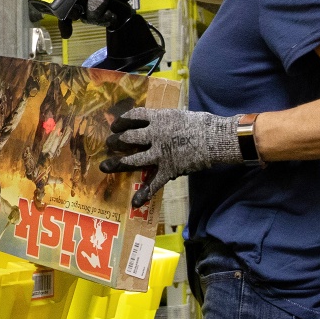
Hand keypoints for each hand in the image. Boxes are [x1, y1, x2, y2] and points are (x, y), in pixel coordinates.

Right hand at [82, 0, 155, 21]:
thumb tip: (90, 15)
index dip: (71, 8)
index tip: (79, 15)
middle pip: (78, 10)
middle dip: (89, 16)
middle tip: (99, 16)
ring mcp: (92, 0)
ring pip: (87, 16)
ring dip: (98, 19)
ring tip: (110, 15)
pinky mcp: (101, 7)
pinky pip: (96, 18)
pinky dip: (102, 20)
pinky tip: (110, 18)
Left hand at [101, 107, 240, 190]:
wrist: (214, 138)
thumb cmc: (200, 124)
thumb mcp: (178, 115)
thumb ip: (164, 120)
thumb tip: (155, 122)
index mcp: (158, 119)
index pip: (133, 117)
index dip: (121, 121)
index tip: (115, 125)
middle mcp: (154, 136)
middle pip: (128, 138)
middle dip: (116, 141)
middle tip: (109, 144)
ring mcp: (159, 154)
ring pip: (133, 160)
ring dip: (118, 164)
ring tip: (105, 166)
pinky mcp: (168, 169)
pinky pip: (153, 184)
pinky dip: (144, 194)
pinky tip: (134, 203)